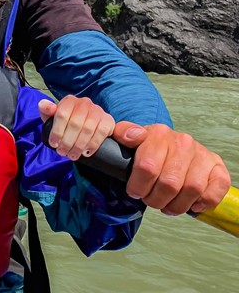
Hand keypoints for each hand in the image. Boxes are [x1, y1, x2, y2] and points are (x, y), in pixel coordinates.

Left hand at [39, 96, 114, 160]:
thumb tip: (47, 106)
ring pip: (88, 129)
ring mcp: (97, 110)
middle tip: (63, 153)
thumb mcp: (51, 117)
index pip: (62, 115)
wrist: (83, 126)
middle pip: (75, 124)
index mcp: (69, 100)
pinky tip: (86, 152)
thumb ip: (45, 110)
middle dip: (67, 142)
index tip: (54, 144)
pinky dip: (93, 144)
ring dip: (79, 145)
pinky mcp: (108, 119)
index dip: (57, 131)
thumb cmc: (63, 122)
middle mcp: (84, 102)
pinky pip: (101, 132)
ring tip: (72, 155)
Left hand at [113, 122, 230, 214]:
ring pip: (191, 189)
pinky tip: (191, 204)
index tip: (135, 192)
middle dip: (155, 200)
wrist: (170, 146)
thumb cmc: (147, 148)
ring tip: (167, 205)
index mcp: (159, 134)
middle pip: (169, 183)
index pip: (147, 168)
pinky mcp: (217, 167)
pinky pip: (216, 189)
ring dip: (176, 205)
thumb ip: (122, 133)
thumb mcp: (127, 137)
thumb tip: (133, 137)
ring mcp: (202, 154)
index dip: (138, 187)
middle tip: (151, 201)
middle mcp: (183, 142)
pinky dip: (204, 202)